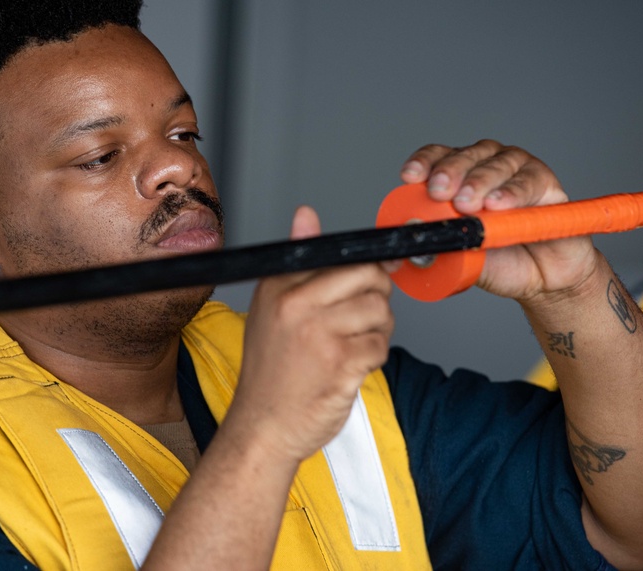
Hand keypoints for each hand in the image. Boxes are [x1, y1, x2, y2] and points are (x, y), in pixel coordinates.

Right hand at [230, 206, 394, 465]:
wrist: (263, 427)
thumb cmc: (271, 370)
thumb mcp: (272, 307)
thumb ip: (297, 258)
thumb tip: (307, 214)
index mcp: (280, 285)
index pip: (341, 256)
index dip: (362, 272)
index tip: (365, 284)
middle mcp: (296, 305)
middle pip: (369, 277)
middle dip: (376, 297)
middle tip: (361, 318)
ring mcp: (319, 334)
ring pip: (380, 312)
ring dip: (377, 332)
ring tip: (352, 346)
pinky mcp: (340, 364)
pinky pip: (380, 347)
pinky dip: (373, 358)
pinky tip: (350, 367)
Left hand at [399, 139, 598, 301]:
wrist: (541, 277)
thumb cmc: (497, 260)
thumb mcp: (460, 259)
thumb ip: (438, 249)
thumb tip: (406, 252)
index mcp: (457, 175)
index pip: (436, 157)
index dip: (423, 163)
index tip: (411, 177)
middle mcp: (484, 164)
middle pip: (464, 156)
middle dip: (449, 173)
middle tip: (439, 193)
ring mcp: (515, 168)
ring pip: (494, 165)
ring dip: (478, 182)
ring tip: (467, 205)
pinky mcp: (543, 181)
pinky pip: (527, 181)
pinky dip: (511, 193)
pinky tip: (498, 205)